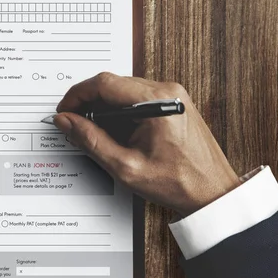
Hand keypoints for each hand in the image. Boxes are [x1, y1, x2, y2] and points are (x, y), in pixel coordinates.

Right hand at [54, 72, 240, 215]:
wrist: (213, 193)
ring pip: (123, 90)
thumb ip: (90, 140)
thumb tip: (66, 122)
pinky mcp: (173, 104)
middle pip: (113, 84)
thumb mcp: (125, 167)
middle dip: (88, 102)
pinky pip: (137, 98)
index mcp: (157, 101)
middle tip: (74, 125)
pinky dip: (119, 112)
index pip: (104, 83)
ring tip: (95, 133)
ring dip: (104, 108)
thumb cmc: (179, 183)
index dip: (77, 95)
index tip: (64, 111)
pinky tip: (115, 133)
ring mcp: (173, 96)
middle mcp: (167, 91)